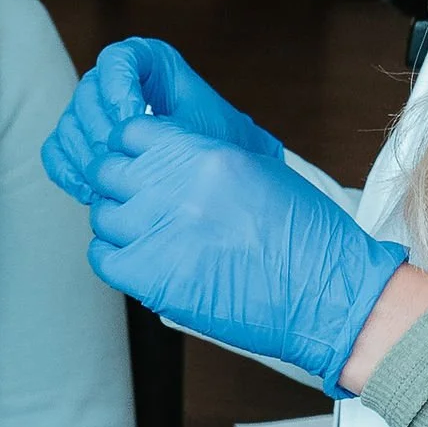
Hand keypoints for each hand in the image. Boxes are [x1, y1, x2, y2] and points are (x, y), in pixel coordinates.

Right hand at [41, 37, 275, 206]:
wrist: (216, 173)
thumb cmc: (217, 145)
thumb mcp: (203, 128)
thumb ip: (166, 124)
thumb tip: (127, 127)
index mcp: (148, 61)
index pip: (117, 59)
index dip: (118, 87)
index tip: (133, 119)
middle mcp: (113, 81)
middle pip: (88, 94)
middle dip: (103, 131)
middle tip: (124, 161)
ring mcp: (92, 111)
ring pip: (70, 124)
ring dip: (87, 156)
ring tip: (112, 182)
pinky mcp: (77, 141)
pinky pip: (56, 150)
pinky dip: (68, 171)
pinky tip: (90, 192)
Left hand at [87, 117, 406, 393]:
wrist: (325, 293)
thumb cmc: (305, 237)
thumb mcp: (257, 171)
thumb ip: (203, 158)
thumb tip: (166, 158)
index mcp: (203, 154)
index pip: (130, 132)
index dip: (131, 149)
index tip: (140, 165)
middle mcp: (175, 188)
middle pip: (107, 171)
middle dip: (118, 184)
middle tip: (140, 202)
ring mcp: (159, 232)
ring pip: (102, 215)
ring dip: (118, 223)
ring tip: (148, 236)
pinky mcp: (152, 277)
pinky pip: (103, 258)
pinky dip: (114, 258)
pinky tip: (140, 261)